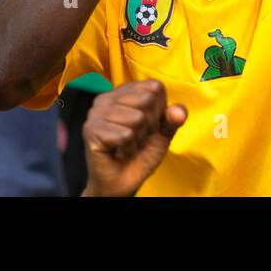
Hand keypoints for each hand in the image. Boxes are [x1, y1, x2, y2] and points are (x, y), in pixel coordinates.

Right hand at [82, 80, 186, 196]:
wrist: (121, 183)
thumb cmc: (139, 155)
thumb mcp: (161, 135)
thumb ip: (172, 120)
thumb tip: (179, 110)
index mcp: (124, 92)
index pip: (154, 87)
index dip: (159, 110)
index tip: (149, 126)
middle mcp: (108, 97)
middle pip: (146, 100)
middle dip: (148, 126)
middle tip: (136, 138)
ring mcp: (97, 111)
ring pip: (136, 118)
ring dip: (137, 140)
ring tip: (127, 145)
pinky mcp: (91, 129)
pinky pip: (125, 135)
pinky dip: (127, 149)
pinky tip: (118, 152)